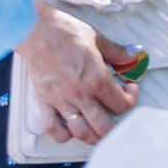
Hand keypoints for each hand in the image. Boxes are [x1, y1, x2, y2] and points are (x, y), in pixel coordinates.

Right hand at [16, 5, 141, 146]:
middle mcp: (81, 95)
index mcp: (97, 80)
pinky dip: (62, 135)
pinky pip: (52, 129)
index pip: (122, 104)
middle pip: (104, 127)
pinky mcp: (44, 102)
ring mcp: (62, 101)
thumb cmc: (62, 32)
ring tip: (98, 130)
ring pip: (81, 133)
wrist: (35, 30)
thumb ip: (116, 52)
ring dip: (93, 136)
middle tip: (116, 116)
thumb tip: (132, 55)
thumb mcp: (96, 38)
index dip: (131, 99)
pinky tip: (69, 130)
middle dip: (115, 126)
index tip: (128, 90)